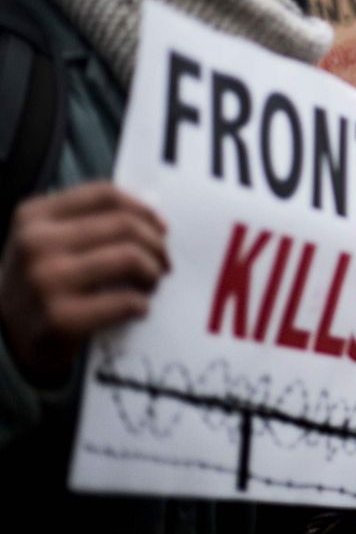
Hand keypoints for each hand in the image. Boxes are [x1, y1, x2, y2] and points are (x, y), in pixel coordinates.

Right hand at [0, 182, 167, 384]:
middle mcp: (35, 243)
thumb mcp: (49, 241)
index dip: (144, 209)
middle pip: (125, 225)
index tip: (161, 228)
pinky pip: (126, 301)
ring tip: (151, 283)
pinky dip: (142, 304)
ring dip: (153, 272)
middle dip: (156, 245)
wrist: (7, 338)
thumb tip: (153, 216)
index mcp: (34, 215)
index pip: (105, 195)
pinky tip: (138, 308)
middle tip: (163, 263)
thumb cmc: (42, 282)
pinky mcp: (60, 318)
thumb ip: (90, 222)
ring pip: (130, 257)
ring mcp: (46, 280)